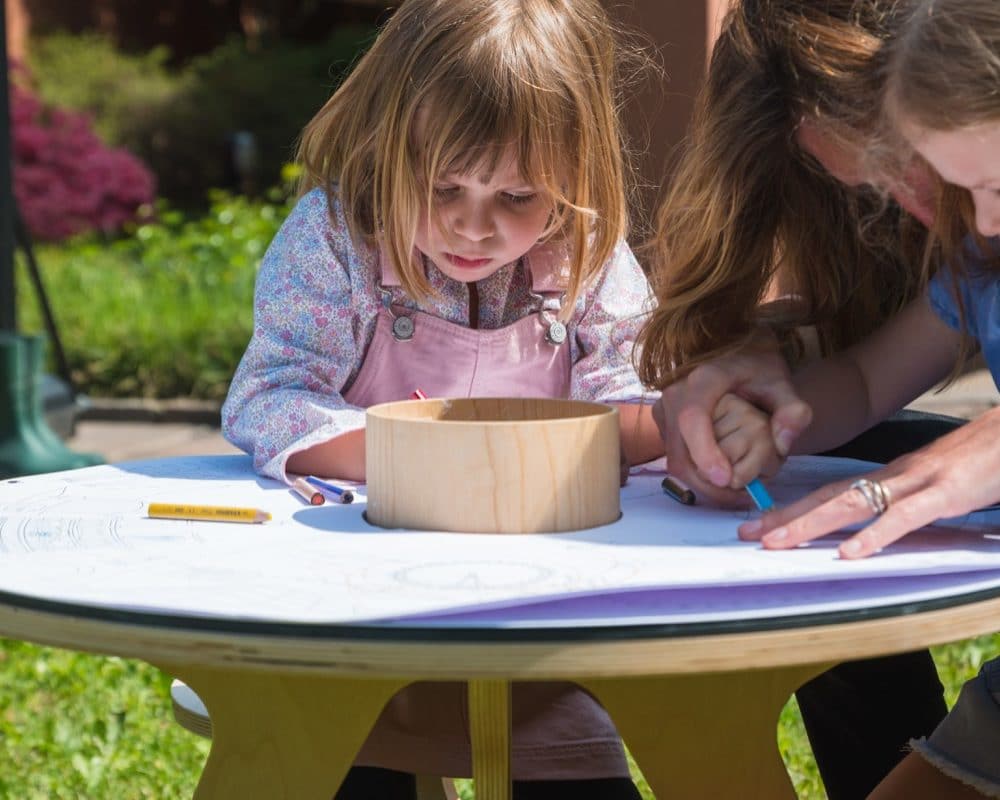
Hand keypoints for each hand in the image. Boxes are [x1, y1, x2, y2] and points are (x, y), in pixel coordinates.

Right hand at [653, 335, 811, 506]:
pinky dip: (698, 476)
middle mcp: (675, 394)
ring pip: (675, 461)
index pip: (692, 419)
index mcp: (702, 379)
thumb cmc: (758, 368)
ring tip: (738, 492)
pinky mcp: (665, 425)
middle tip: (743, 497)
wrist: (735, 353)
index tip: (727, 478)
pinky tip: (725, 482)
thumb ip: (792, 410)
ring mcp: (665, 411)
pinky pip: (677, 459)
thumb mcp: (782, 383)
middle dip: (708, 482)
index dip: (705, 452)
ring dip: (703, 484)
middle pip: (679, 451)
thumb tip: (783, 443)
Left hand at [739, 406, 999, 557]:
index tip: (759, 524)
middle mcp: (895, 476)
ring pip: (853, 503)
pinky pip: (904, 516)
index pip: (831, 492)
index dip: (793, 508)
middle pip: (829, 497)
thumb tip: (878, 523)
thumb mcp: (937, 483)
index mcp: (891, 476)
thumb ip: (907, 501)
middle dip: (786, 516)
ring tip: (778, 542)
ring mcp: (918, 482)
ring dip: (811, 523)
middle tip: (748, 534)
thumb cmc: (982, 461)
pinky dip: (875, 535)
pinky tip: (850, 553)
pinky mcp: (947, 493)